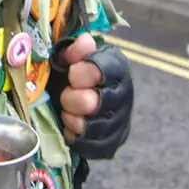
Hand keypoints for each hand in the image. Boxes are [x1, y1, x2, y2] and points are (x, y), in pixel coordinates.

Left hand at [53, 34, 132, 159]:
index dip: (81, 72)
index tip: (71, 72)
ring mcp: (120, 121)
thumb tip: (84, 42)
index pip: (100, 70)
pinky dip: (75, 137)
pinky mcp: (112, 143)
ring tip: (66, 112)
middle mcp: (123, 95)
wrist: (86, 96)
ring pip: (90, 127)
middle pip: (92, 102)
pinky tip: (70, 128)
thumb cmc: (76, 73)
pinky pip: (90, 146)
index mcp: (116, 67)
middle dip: (71, 98)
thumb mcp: (74, 55)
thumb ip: (75, 48)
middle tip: (65, 95)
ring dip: (72, 119)